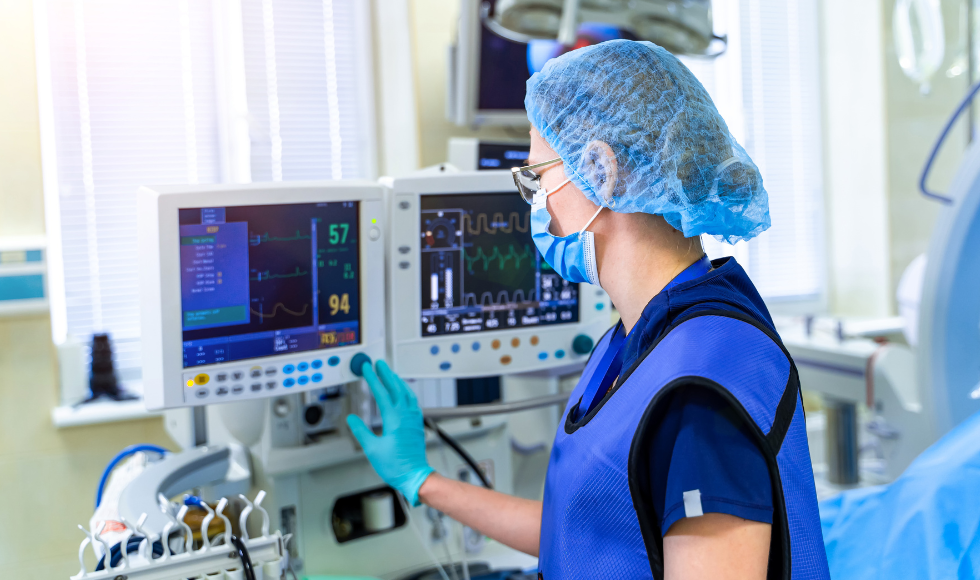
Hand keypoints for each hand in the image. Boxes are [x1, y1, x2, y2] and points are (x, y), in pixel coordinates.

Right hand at [346, 360, 433, 505]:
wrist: (415, 475)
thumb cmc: (396, 466)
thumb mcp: (372, 449)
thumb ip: (361, 431)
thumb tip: (352, 419)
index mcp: (394, 420)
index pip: (381, 393)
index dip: (373, 379)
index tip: (367, 369)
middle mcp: (406, 416)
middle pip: (396, 388)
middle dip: (386, 374)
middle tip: (379, 364)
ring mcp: (414, 419)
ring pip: (406, 393)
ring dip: (397, 381)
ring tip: (390, 374)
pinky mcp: (417, 424)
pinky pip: (412, 402)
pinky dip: (406, 392)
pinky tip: (404, 393)